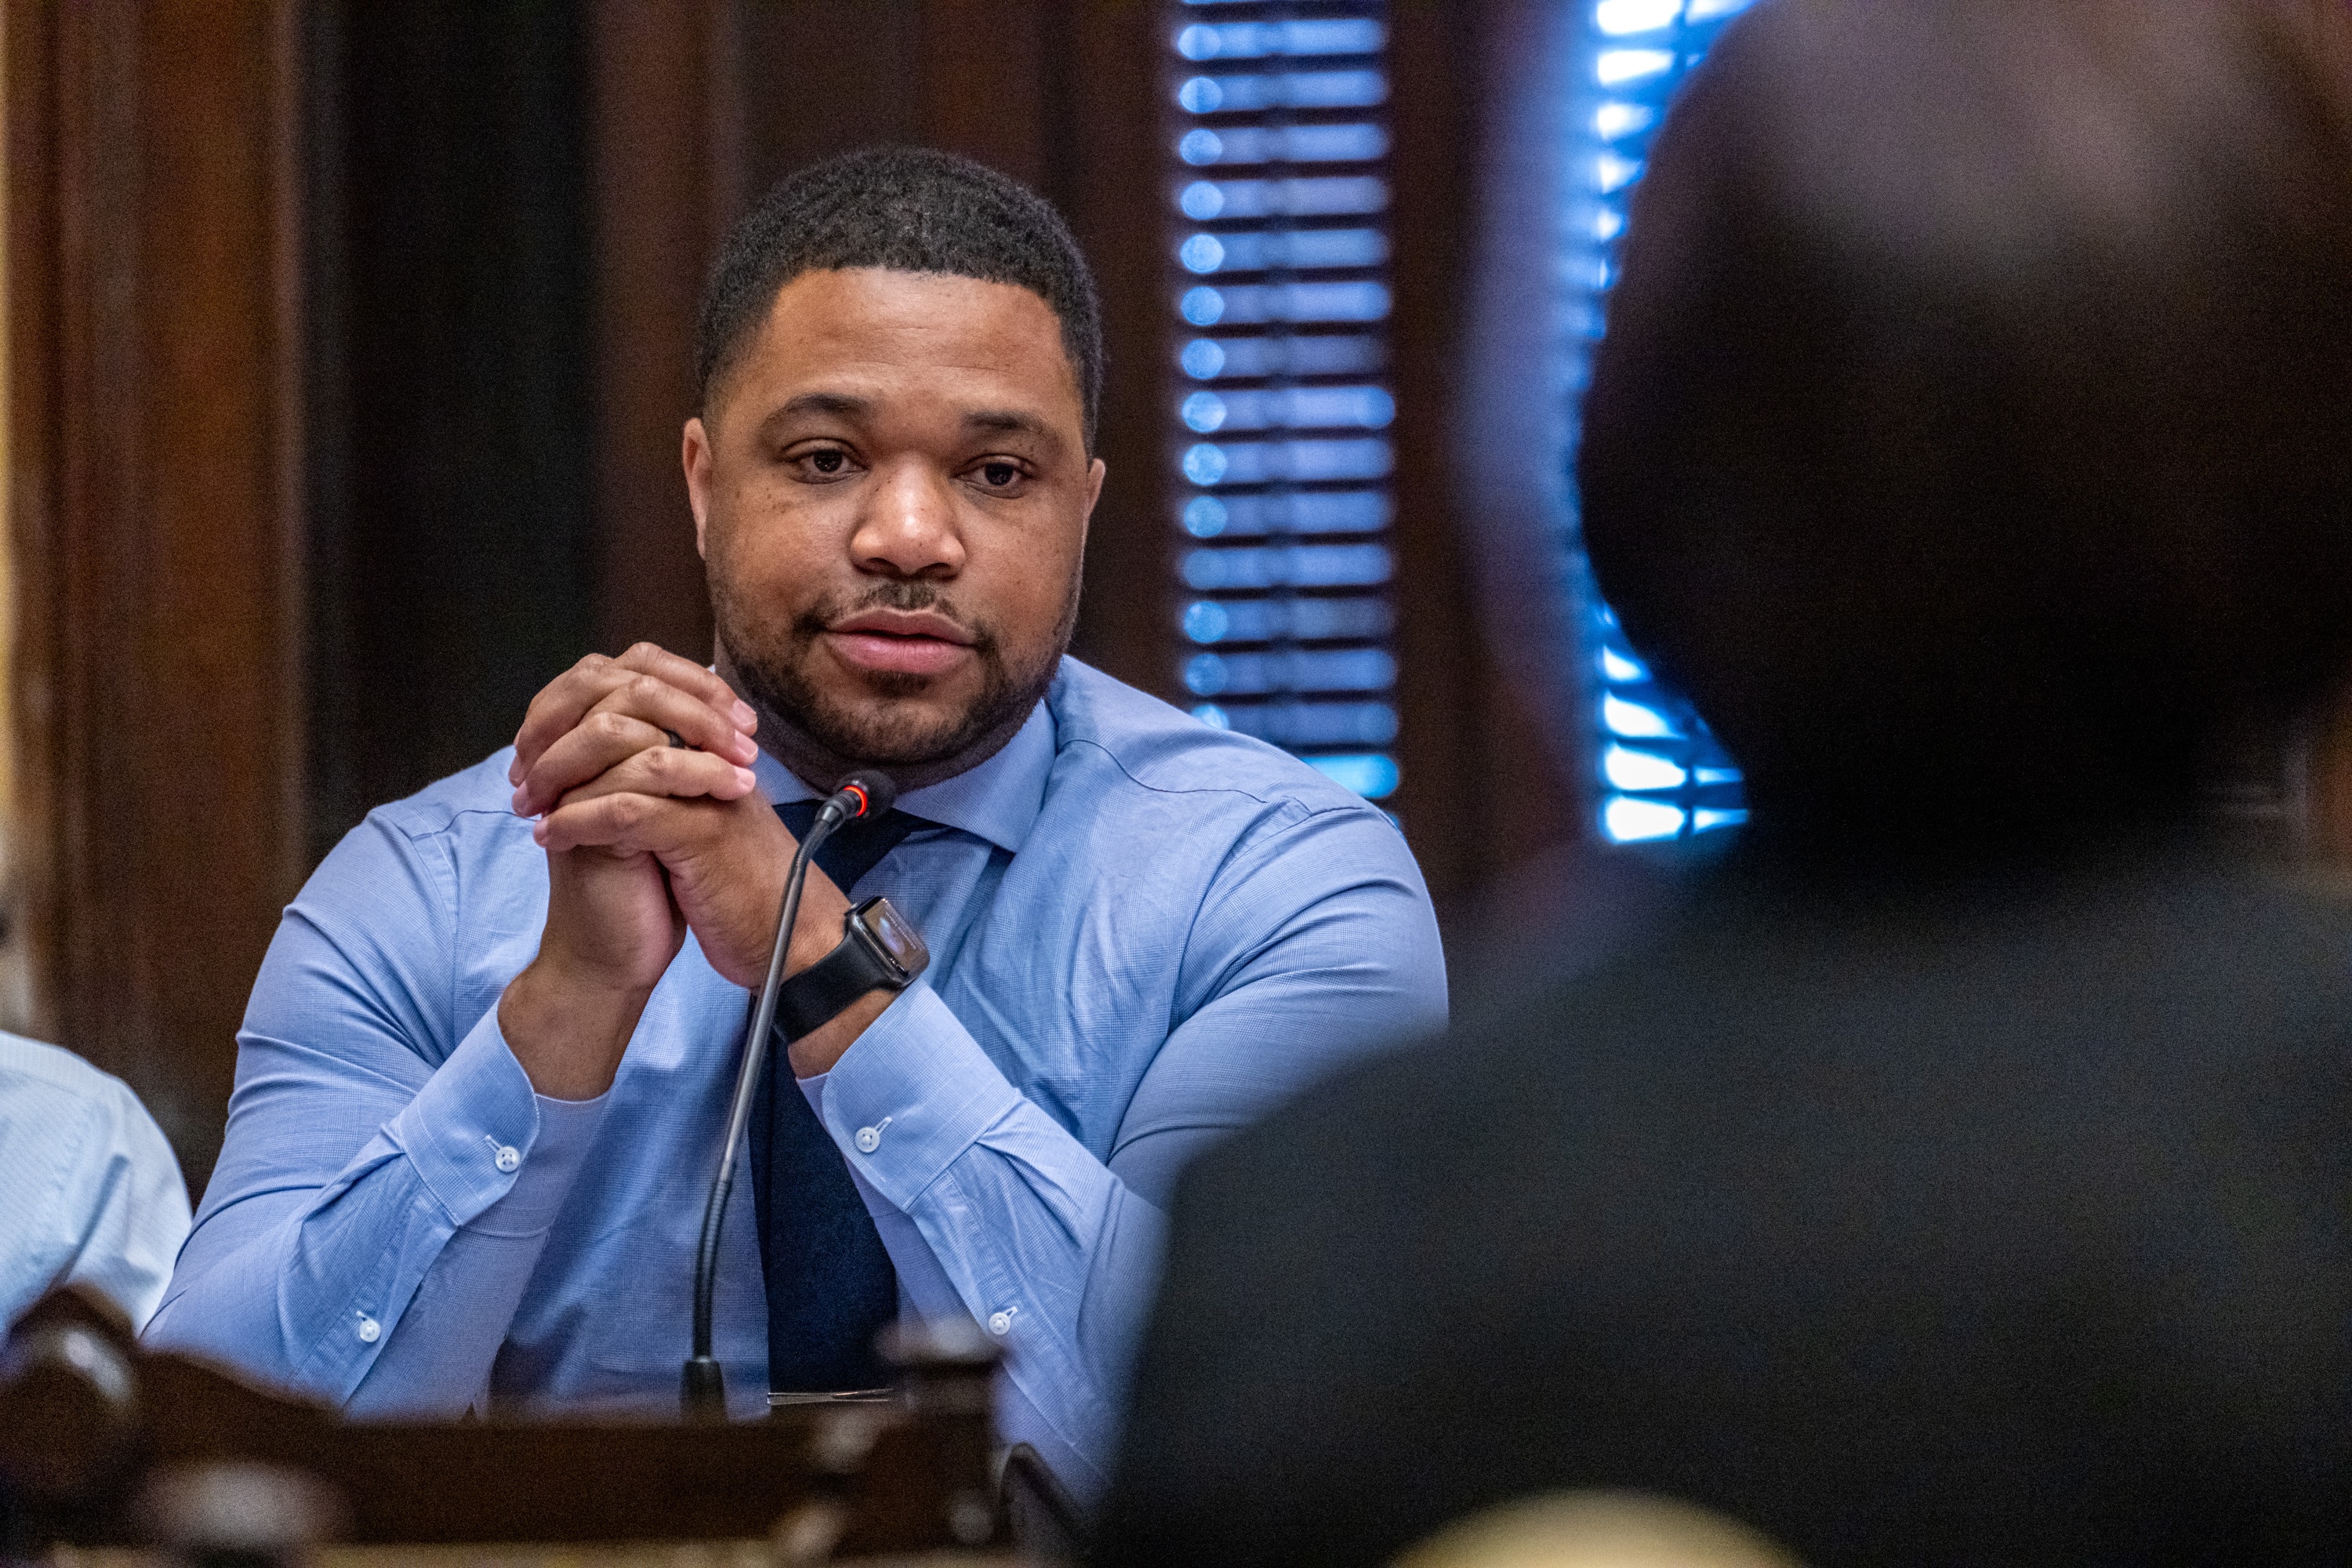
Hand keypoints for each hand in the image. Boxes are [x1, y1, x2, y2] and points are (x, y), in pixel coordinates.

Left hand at [506, 644, 877, 1082]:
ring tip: (531, 808)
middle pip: (624, 705)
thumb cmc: (743, 888)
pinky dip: (577, 821)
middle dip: (559, 738)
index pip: (637, 689)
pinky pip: (626, 810)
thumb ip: (668, 786)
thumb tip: (607, 767)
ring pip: (620, 751)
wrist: (792, 941)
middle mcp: (714, 754)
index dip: (575, 713)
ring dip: (560, 779)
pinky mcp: (703, 833)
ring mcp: (711, 789)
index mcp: (712, 746)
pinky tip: (550, 838)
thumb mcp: (701, 824)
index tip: (535, 753)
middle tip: (523, 777)